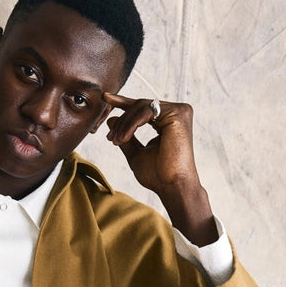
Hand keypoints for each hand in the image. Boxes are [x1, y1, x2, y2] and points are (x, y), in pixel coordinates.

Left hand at [103, 93, 216, 245]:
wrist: (172, 187)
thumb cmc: (158, 175)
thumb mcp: (136, 153)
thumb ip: (126, 136)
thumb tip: (112, 119)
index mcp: (168, 120)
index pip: (143, 107)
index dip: (123, 102)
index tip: (106, 99)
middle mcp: (176, 112)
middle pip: (140, 105)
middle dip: (121, 120)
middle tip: (110, 138)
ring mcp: (179, 111)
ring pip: (141, 107)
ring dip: (124, 124)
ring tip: (116, 141)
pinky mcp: (178, 114)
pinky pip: (146, 112)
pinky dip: (131, 125)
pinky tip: (124, 138)